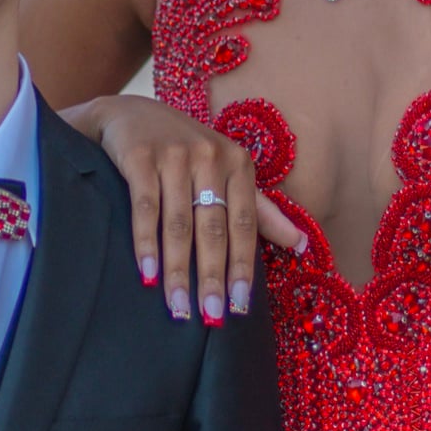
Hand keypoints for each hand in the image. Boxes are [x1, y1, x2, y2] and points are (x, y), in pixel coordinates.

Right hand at [66, 94, 302, 323]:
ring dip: (178, 270)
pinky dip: (146, 244)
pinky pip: (145, 208)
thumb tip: (301, 244)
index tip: (240, 305)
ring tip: (178, 307)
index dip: (243, 266)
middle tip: (212, 316)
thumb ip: (261, 210)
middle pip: (213, 228)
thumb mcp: (227, 171)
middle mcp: (210, 156)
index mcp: (237, 163)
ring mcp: (174, 155)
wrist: (129, 114)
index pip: (244, 224)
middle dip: (212, 276)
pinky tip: (147, 274)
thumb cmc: (184, 150)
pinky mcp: (140, 156)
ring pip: (179, 224)